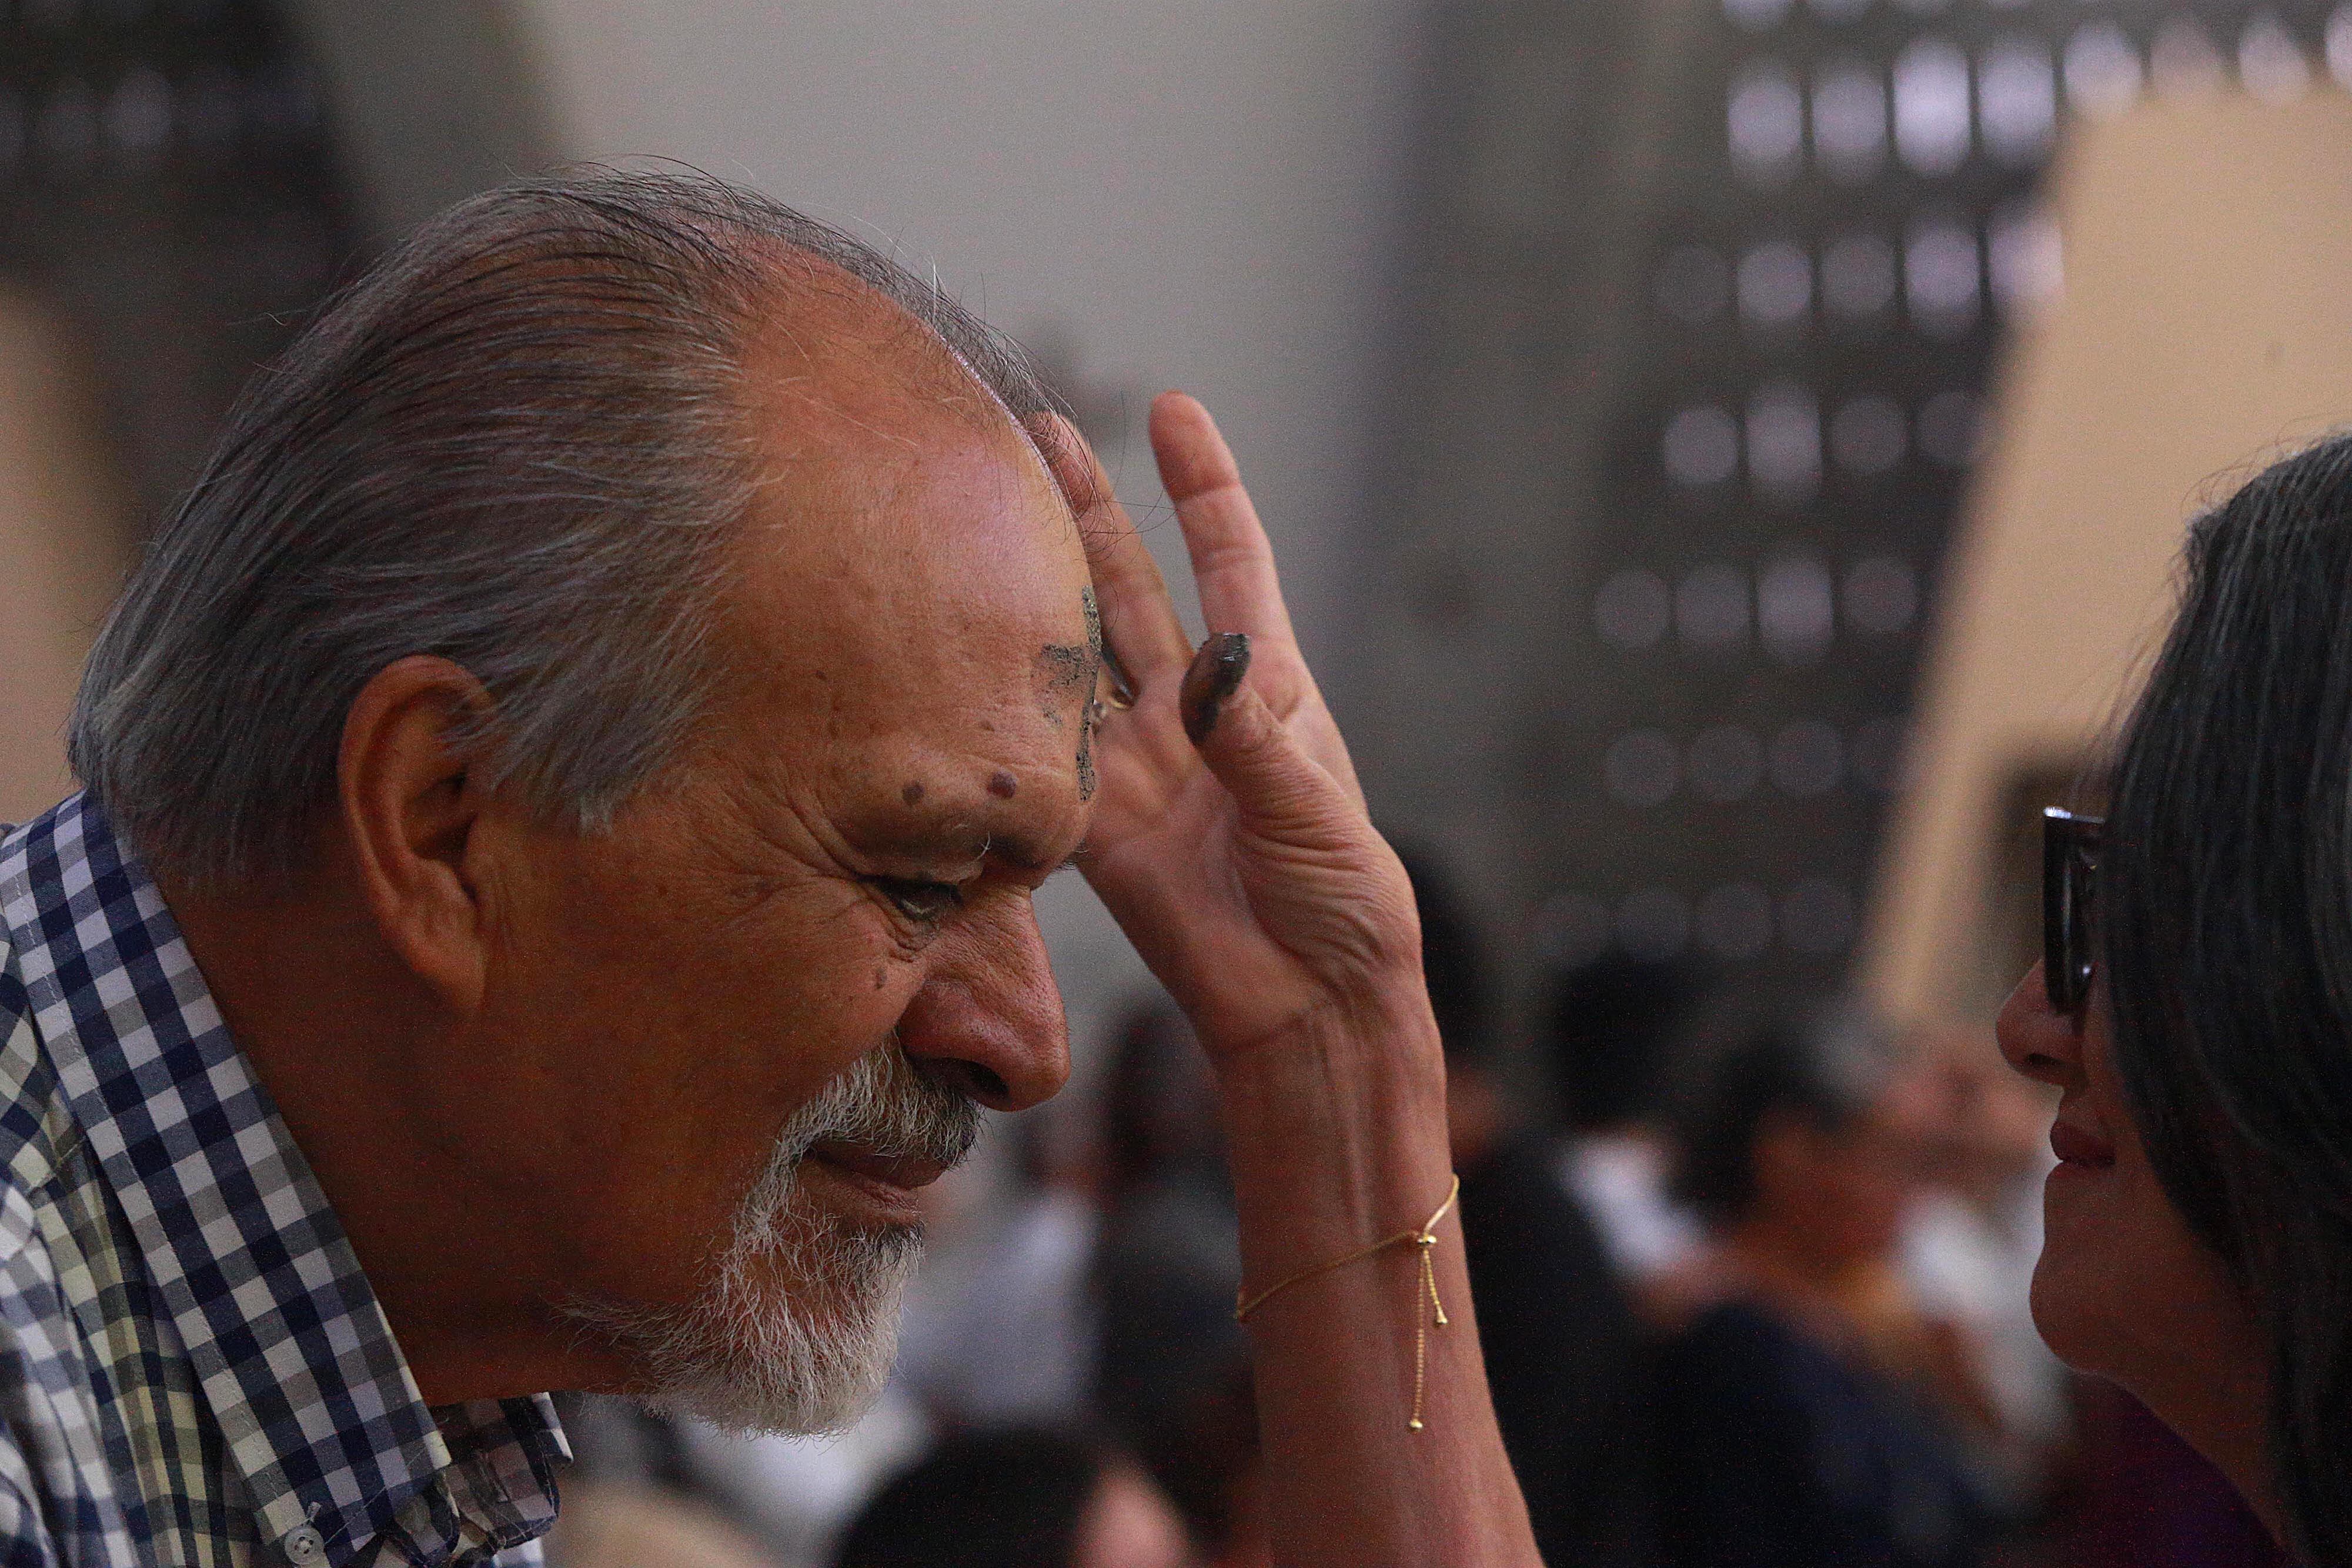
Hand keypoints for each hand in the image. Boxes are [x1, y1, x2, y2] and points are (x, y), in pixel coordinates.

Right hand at [1031, 393, 1425, 1066]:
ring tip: (983, 512)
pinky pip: (1041, 756)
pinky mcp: (1095, 826)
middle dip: (1089, 509)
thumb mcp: (1315, 813)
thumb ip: (1256, 742)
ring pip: (1077, 653)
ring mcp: (1139, 764)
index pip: (1230, 561)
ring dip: (1038, 586)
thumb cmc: (1343, 906)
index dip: (1202, 485)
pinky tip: (961, 652)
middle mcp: (1194, 711)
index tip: (1175, 410)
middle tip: (1039, 431)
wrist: (1306, 1008)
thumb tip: (1214, 666)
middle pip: (1132, 588)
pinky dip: (1006, 712)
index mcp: (1267, 688)